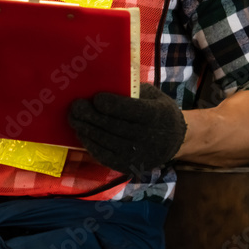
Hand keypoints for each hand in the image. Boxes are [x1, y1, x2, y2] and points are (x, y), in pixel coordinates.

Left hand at [69, 84, 186, 174]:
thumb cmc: (157, 110)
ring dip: (86, 129)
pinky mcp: (128, 166)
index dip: (112, 105)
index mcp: (155, 115)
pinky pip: (105, 156)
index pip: (131, 111)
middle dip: (91, 116)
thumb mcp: (151, 95)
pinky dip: (91, 145)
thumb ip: (131, 90)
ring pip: (106, 141)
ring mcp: (138, 154)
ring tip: (73, 118)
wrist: (174, 140)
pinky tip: (81, 133)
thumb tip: (103, 83)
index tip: (96, 98)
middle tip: (75, 106)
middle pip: (114, 126)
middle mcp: (147, 136)